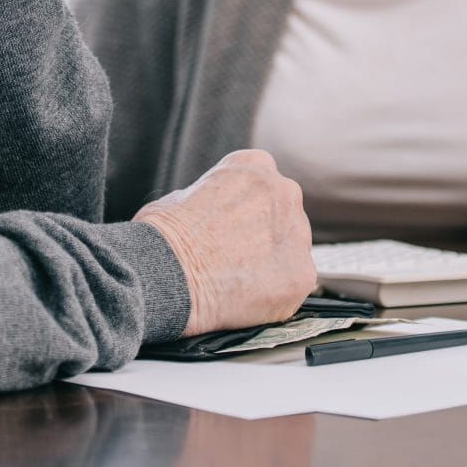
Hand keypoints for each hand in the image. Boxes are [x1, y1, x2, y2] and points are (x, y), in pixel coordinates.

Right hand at [134, 150, 316, 336]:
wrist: (168, 275)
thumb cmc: (164, 237)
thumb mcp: (179, 198)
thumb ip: (210, 201)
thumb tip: (210, 217)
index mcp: (254, 166)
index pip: (261, 186)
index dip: (244, 211)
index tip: (230, 230)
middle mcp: (284, 192)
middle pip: (283, 217)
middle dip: (264, 238)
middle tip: (234, 260)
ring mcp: (297, 233)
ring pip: (292, 252)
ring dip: (271, 266)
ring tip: (236, 283)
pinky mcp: (302, 274)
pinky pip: (293, 286)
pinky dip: (275, 296)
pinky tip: (246, 300)